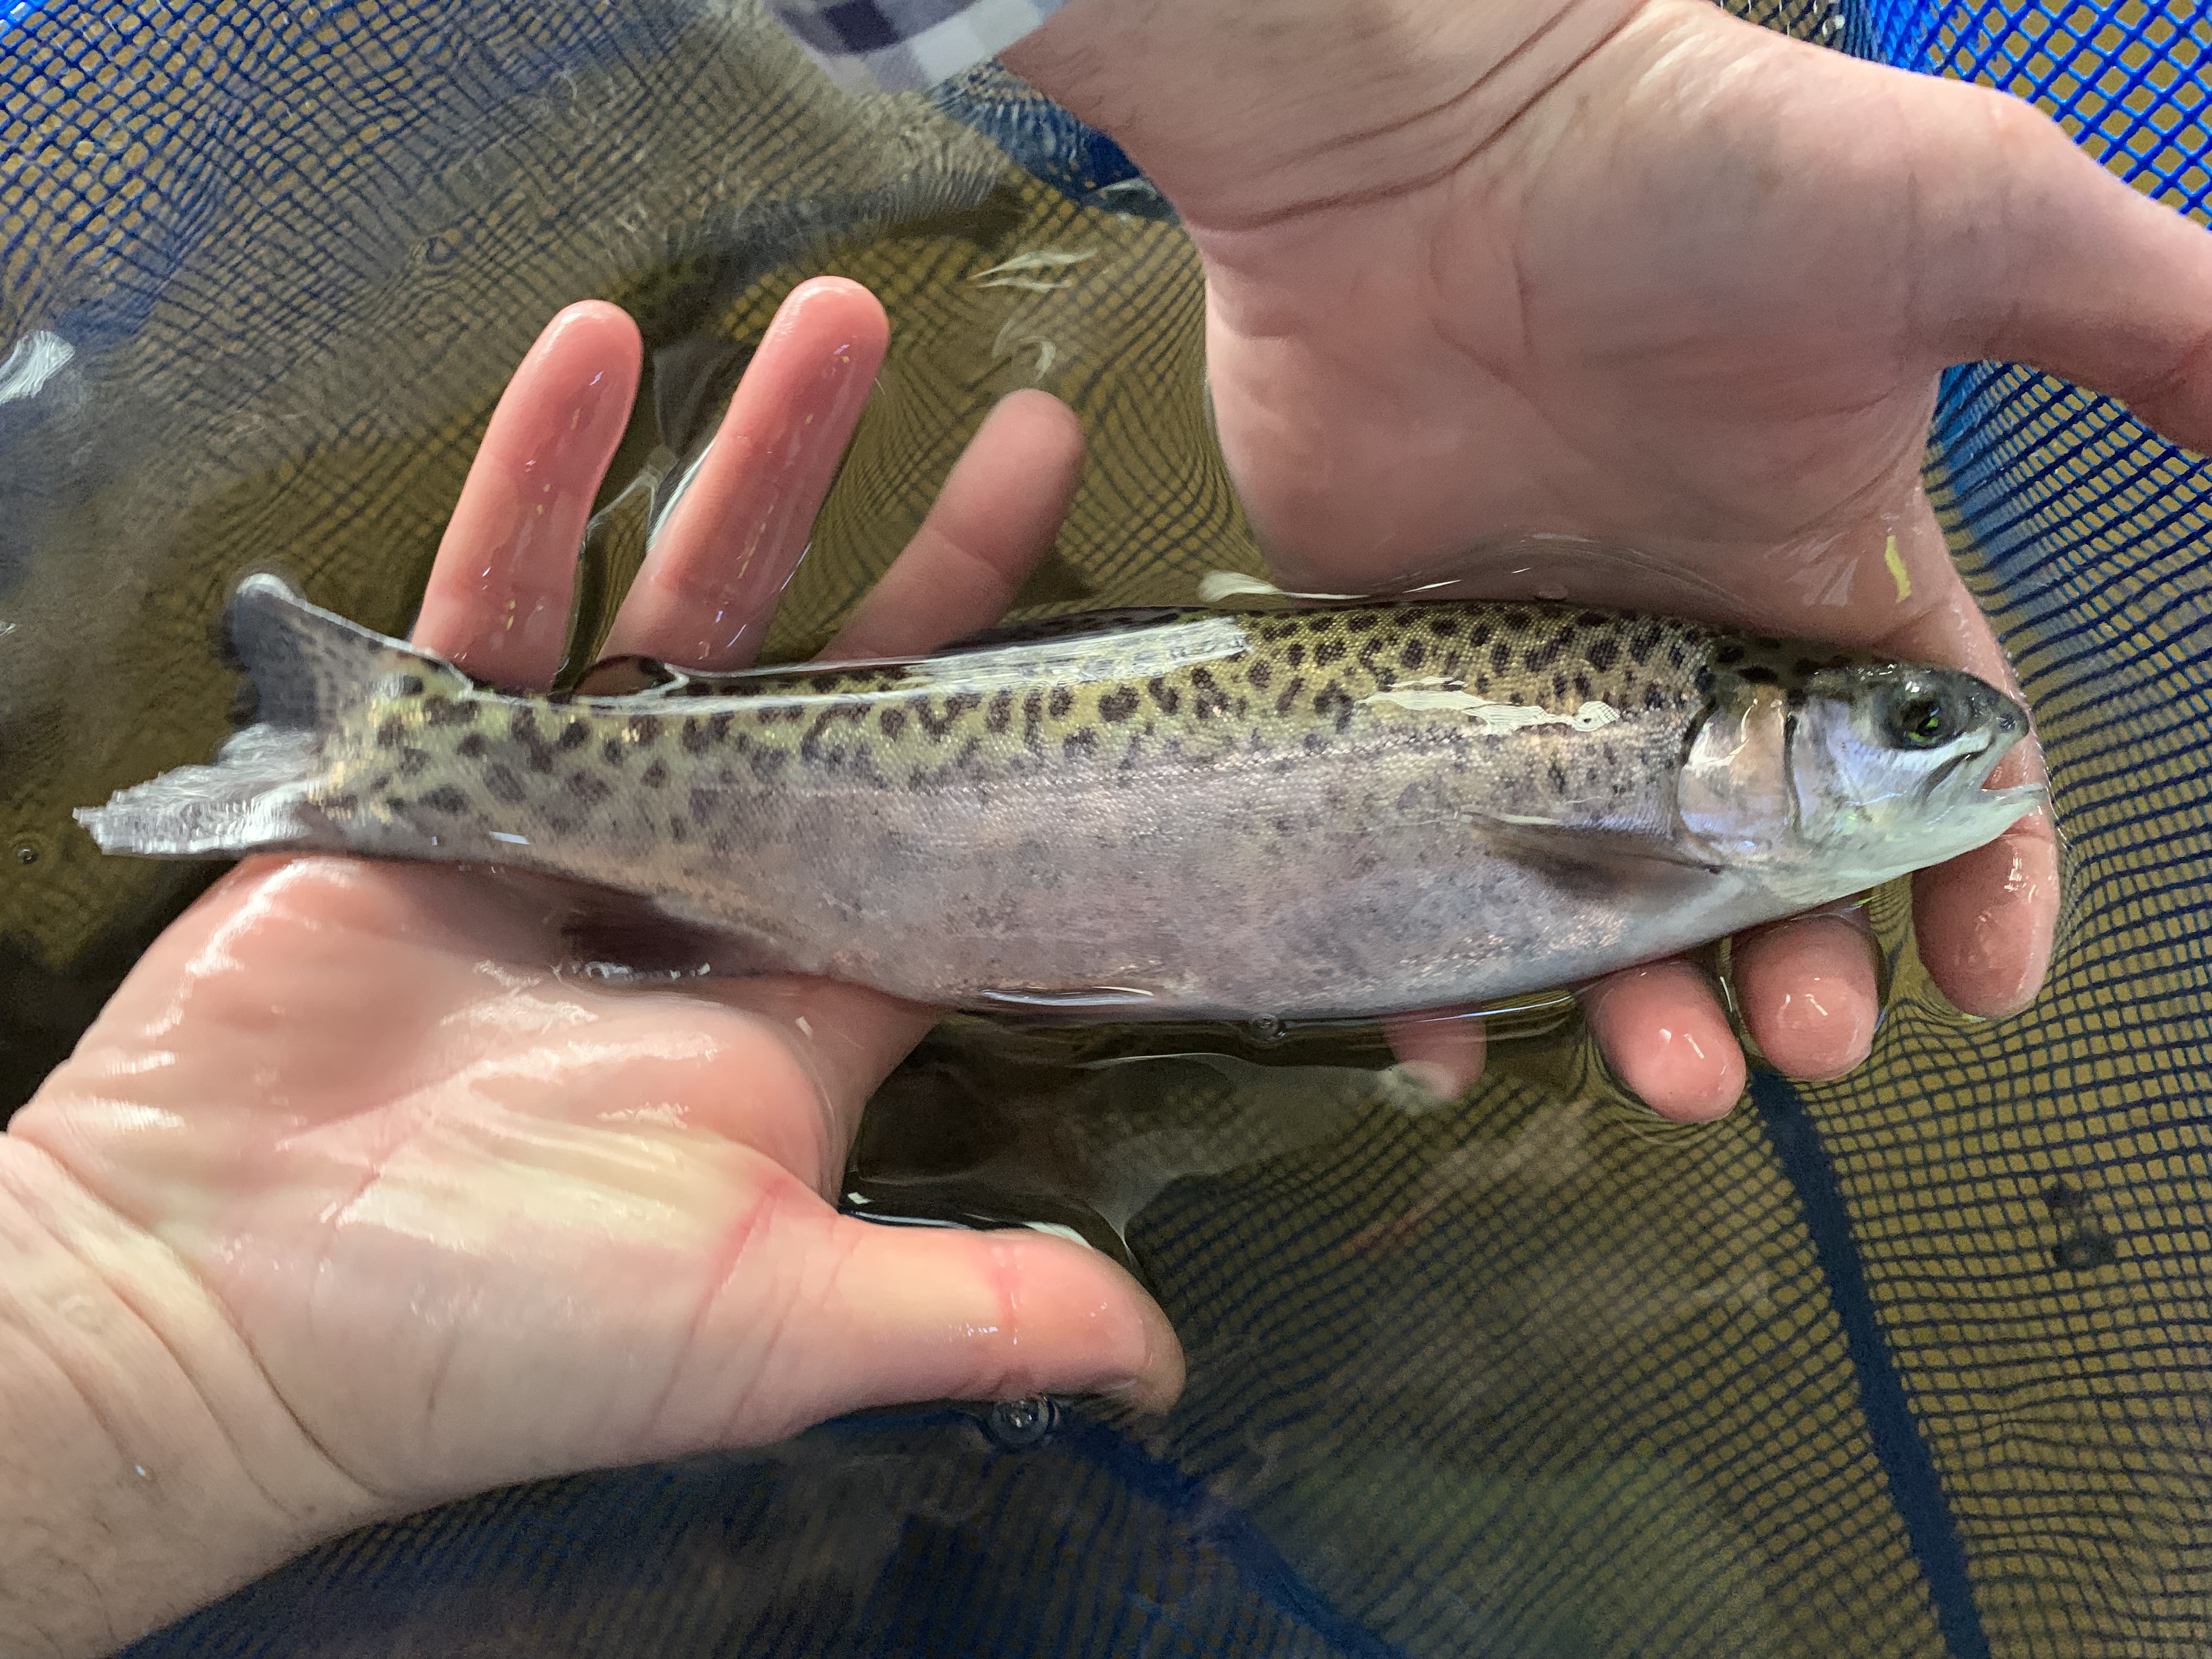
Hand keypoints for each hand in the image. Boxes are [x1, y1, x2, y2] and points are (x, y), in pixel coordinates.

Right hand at [5, 280, 1178, 1654]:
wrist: (221, 1319)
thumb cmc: (504, 1336)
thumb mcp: (774, 1324)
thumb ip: (975, 1310)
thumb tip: (1160, 1370)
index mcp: (804, 997)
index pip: (952, 827)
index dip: (1037, 723)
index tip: (1127, 610)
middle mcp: (704, 888)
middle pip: (839, 687)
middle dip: (929, 553)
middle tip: (1031, 421)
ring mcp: (564, 815)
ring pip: (678, 608)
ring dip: (753, 464)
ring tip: (837, 321)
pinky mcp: (426, 766)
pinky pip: (495, 597)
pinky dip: (538, 481)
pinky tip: (593, 355)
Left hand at [1011, 0, 2211, 1115]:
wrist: (1434, 131)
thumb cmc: (1698, 166)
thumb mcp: (1975, 227)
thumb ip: (2160, 328)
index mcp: (1822, 571)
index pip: (1921, 770)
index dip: (1974, 879)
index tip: (1988, 976)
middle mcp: (1680, 638)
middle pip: (1755, 865)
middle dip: (1799, 971)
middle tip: (1803, 1040)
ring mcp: (1527, 663)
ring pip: (1589, 886)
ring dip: (1637, 998)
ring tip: (1669, 1069)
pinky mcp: (1383, 664)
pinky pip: (1399, 846)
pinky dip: (1418, 956)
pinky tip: (1446, 1030)